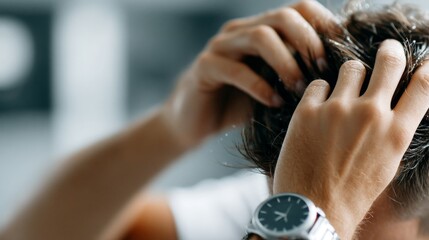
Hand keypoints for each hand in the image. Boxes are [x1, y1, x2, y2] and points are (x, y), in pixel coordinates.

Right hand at [161, 0, 335, 148]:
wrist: (196, 120)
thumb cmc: (241, 104)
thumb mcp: (275, 87)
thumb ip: (299, 76)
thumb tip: (342, 78)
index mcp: (263, 30)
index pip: (300, 8)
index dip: (324, 24)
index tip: (341, 51)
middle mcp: (242, 31)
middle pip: (283, 16)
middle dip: (308, 41)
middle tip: (323, 71)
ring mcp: (222, 46)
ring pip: (260, 36)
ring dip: (286, 63)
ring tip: (299, 89)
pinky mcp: (205, 67)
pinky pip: (236, 69)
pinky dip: (259, 86)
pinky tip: (273, 103)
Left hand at [272, 40, 428, 238]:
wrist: (313, 206)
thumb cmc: (352, 190)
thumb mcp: (386, 162)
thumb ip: (393, 129)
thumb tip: (395, 101)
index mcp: (396, 131)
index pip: (423, 85)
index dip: (426, 68)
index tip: (422, 62)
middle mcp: (370, 114)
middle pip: (389, 61)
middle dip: (389, 51)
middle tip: (386, 50)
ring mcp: (336, 110)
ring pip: (351, 67)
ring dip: (350, 77)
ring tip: (343, 96)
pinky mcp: (307, 110)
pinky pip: (318, 84)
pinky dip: (320, 94)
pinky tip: (317, 112)